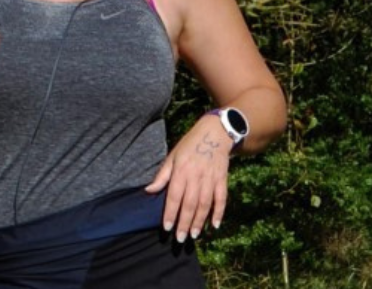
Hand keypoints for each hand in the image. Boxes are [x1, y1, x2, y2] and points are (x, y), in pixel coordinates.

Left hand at [145, 114, 231, 241]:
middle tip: (180, 239)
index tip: (167, 228)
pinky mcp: (222, 179)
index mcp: (181, 171)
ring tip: (195, 235)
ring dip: (200, 221)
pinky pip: (221, 198)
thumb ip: (162, 175)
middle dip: (185, 223)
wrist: (215, 133)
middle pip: (190, 204)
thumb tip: (149, 191)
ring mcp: (211, 178)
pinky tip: (215, 224)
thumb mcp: (172, 156)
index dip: (170, 213)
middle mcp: (196, 176)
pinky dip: (219, 212)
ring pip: (205, 204)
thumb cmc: (189, 145)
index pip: (174, 196)